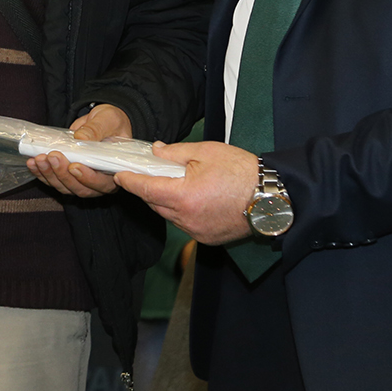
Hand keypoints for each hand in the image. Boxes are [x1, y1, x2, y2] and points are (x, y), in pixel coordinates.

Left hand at [26, 104, 130, 197]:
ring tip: (39, 158)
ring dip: (49, 174)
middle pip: (80, 188)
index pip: (102, 183)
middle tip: (52, 156)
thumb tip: (81, 138)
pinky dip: (41, 173)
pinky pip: (53, 180)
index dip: (88, 178)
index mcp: (114, 171)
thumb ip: (96, 130)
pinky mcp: (67, 175)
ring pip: (64, 187)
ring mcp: (81, 180)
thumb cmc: (111, 122)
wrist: (101, 121)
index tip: (74, 166)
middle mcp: (98, 181)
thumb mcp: (107, 121)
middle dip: (63, 174)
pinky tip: (32, 163)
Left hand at [115, 141, 260, 244]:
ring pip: (169, 216)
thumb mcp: (206, 152)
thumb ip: (175, 152)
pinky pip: (184, 224)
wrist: (272, 197)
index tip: (119, 176)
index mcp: (183, 196)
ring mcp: (196, 232)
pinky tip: (192, 199)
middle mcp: (186, 219)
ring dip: (166, 201)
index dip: (130, 181)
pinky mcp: (207, 239)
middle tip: (149, 174)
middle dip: (149, 189)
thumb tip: (155, 151)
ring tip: (176, 184)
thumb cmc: (242, 172)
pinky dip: (182, 212)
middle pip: (155, 204)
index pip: (146, 189)